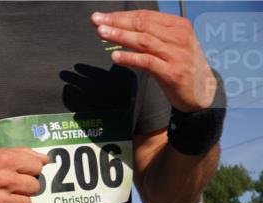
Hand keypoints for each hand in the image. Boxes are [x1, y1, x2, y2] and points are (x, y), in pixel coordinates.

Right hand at [0, 148, 47, 202]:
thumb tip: (44, 159)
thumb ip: (18, 154)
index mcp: (4, 160)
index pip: (36, 166)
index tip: (22, 173)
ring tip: (4, 198)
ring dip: (18, 202)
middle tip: (11, 187)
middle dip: (25, 187)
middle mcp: (3, 179)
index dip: (30, 170)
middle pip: (34, 186)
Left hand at [92, 10, 215, 111]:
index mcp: (178, 25)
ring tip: (102, 33)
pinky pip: (147, 62)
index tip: (102, 16)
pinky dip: (130, 58)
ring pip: (144, 41)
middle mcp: (179, 37)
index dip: (121, 15)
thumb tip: (120, 28)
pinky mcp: (172, 73)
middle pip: (143, 25)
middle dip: (117, 21)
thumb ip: (151, 35)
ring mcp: (176, 54)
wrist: (201, 90)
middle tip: (97, 20)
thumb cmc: (181, 65)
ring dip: (120, 36)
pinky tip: (115, 57)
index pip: (146, 16)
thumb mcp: (170, 44)